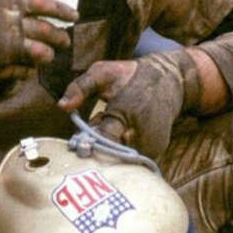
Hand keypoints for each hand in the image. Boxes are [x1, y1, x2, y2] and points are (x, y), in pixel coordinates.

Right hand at [0, 0, 77, 101]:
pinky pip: (27, 70)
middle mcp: (6, 21)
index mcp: (4, 0)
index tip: (74, 16)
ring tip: (47, 55)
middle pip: (46, 30)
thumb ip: (15, 0)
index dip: (62, 10)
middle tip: (65, 41)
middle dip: (60, 38)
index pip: (43, 3)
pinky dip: (29, 69)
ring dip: (48, 56)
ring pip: (41, 53)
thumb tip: (47, 3)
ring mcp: (4, 45)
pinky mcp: (1, 67)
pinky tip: (24, 65)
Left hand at [58, 50, 198, 159]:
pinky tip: (120, 137)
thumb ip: (81, 87)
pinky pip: (131, 159)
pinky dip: (121, 152)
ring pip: (119, 159)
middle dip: (95, 147)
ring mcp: (151, 144)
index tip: (77, 143)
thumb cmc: (130, 76)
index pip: (104, 139)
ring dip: (108, 150)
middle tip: (89, 134)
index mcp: (127, 112)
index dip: (88, 144)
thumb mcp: (103, 73)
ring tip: (109, 130)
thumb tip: (62, 105)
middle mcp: (141, 132)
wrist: (171, 81)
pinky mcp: (156, 151)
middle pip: (109, 154)